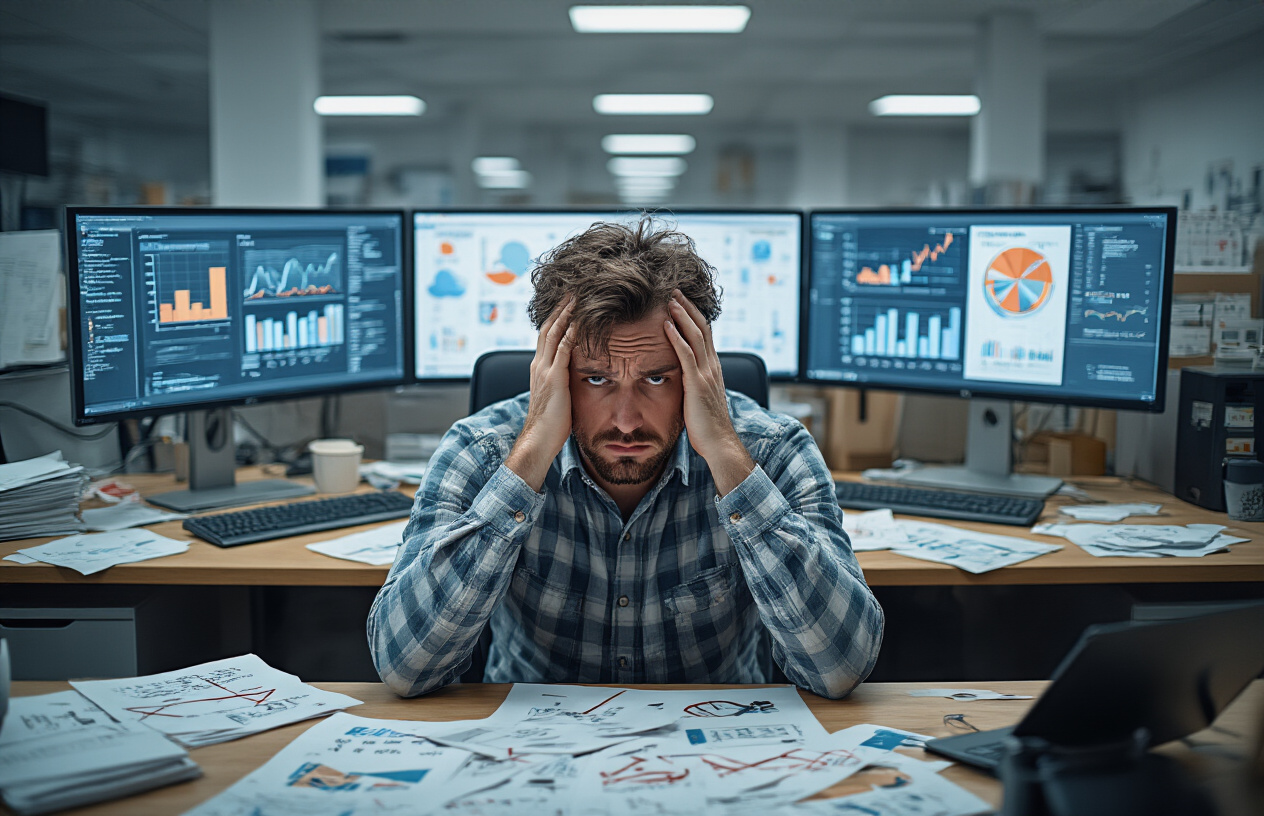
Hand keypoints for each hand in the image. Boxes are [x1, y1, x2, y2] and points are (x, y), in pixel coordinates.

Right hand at [506, 298, 575, 490]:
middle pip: (548, 327)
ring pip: (554, 332)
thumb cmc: (551, 425)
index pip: (547, 336)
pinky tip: (581, 319)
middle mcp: (539, 364)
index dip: (556, 317)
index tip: (568, 302)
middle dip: (560, 307)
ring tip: (577, 296)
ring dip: (566, 313)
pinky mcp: (554, 378)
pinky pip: (564, 348)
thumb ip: (562, 383)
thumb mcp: (556, 397)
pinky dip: (572, 331)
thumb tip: (574, 378)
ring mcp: (545, 370)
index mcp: (539, 368)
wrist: (539, 440)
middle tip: (572, 289)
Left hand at [665, 290, 753, 495]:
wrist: (719, 443)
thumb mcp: (701, 398)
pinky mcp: (697, 383)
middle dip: (687, 307)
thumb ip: (694, 384)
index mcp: (713, 368)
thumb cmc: (707, 426)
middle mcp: (713, 366)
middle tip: (674, 290)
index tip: (681, 301)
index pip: (705, 334)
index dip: (693, 315)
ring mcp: (706, 373)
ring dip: (681, 315)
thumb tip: (683, 379)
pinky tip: (666, 324)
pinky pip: (686, 354)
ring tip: (669, 299)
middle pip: (701, 328)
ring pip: (695, 336)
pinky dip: (676, 337)